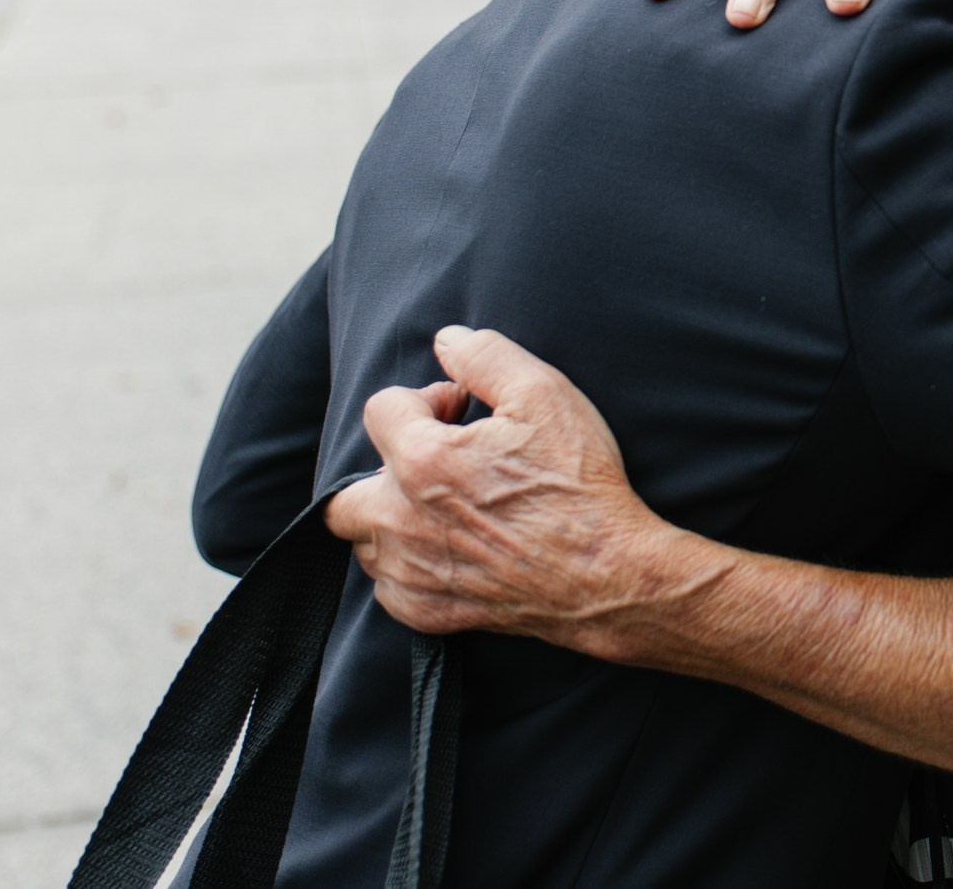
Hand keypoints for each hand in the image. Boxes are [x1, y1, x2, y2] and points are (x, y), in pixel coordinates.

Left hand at [324, 327, 715, 657]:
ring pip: (365, 541)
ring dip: (392, 519)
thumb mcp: (545, 395)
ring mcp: (410, 573)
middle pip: (345, 493)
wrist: (607, 574)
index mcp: (421, 461)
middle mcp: (399, 521)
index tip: (461, 411)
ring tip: (445, 508)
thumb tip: (448, 340)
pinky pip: (388, 587)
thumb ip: (485, 356)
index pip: (380, 410)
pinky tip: (449, 550)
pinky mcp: (428, 613)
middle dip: (385, 469)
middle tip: (439, 465)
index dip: (424, 400)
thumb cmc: (578, 485)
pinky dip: (407, 568)